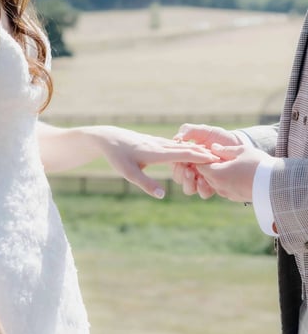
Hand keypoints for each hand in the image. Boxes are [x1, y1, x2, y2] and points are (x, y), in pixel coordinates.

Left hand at [93, 126, 219, 198]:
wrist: (109, 138)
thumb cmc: (118, 156)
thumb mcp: (128, 173)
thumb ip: (146, 184)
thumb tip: (162, 195)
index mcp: (157, 152)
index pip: (184, 154)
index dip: (201, 157)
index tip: (216, 160)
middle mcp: (161, 145)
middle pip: (187, 148)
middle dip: (204, 152)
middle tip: (223, 156)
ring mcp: (159, 142)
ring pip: (182, 146)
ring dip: (197, 149)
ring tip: (212, 154)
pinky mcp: (156, 142)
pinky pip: (175, 145)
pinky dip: (187, 148)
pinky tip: (191, 150)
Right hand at [173, 124, 241, 197]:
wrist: (237, 144)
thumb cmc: (218, 136)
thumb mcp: (202, 131)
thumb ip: (188, 131)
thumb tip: (176, 139)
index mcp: (186, 159)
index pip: (174, 165)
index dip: (174, 163)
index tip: (178, 158)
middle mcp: (192, 171)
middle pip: (179, 179)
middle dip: (180, 174)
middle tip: (186, 167)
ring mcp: (202, 180)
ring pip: (189, 189)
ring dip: (188, 182)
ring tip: (192, 173)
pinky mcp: (213, 187)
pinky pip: (204, 193)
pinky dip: (202, 188)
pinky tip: (204, 179)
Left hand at [197, 143, 275, 201]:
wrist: (277, 184)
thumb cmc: (258, 164)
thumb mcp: (241, 151)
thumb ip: (224, 149)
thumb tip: (213, 147)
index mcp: (216, 174)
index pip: (200, 165)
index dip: (202, 157)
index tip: (208, 150)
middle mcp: (218, 186)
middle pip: (206, 175)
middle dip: (209, 165)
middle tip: (215, 155)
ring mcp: (227, 194)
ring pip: (215, 182)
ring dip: (218, 173)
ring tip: (227, 163)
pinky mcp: (235, 198)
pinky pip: (225, 188)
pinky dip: (226, 180)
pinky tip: (235, 172)